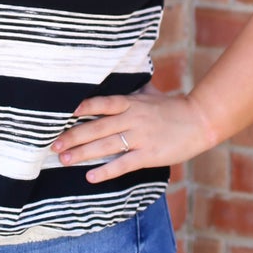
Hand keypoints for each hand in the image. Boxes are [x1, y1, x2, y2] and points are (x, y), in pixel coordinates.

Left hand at [51, 85, 214, 181]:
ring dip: (83, 154)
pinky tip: (90, 177)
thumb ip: (132, 90)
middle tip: (53, 145)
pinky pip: (123, 164)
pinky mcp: (149, 155)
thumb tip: (119, 75)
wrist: (200, 121)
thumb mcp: (150, 94)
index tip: (62, 113)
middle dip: (73, 137)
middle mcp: (133, 118)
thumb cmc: (173, 107)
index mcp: (131, 102)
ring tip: (64, 160)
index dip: (82, 108)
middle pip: (97, 128)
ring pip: (106, 146)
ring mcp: (141, 137)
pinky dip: (106, 171)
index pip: (102, 103)